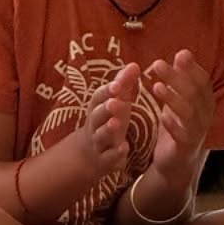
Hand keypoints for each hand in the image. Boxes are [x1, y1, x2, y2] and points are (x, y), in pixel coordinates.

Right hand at [78, 61, 139, 179]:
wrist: (89, 154)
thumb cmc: (107, 121)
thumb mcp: (115, 102)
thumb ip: (124, 84)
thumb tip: (134, 64)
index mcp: (98, 108)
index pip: (99, 96)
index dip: (108, 90)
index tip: (119, 84)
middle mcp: (95, 124)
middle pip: (97, 115)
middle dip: (105, 108)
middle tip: (115, 102)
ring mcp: (99, 142)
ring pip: (100, 135)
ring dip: (107, 129)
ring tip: (117, 123)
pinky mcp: (104, 160)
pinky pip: (108, 157)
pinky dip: (115, 153)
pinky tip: (124, 148)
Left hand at [148, 49, 213, 181]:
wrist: (175, 163)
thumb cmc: (176, 127)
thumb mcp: (179, 101)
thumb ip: (180, 81)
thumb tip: (182, 53)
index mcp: (204, 103)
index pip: (203, 81)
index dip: (193, 68)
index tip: (180, 53)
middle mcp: (204, 116)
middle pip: (194, 93)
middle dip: (177, 77)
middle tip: (158, 64)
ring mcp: (197, 132)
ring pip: (189, 113)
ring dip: (173, 99)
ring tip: (156, 87)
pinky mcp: (185, 148)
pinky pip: (183, 136)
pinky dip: (174, 125)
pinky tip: (162, 116)